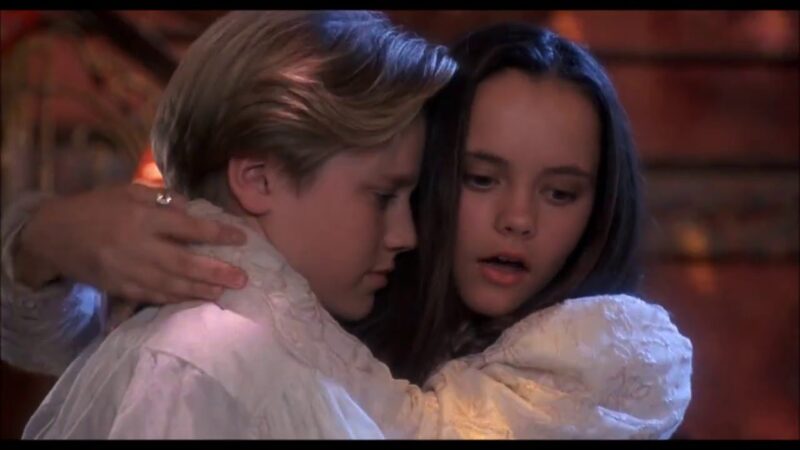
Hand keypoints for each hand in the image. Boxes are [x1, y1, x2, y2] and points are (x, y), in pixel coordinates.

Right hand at [14, 183, 247, 303]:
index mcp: (141, 217)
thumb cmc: (96, 207)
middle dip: (215, 271)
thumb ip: (161, 198)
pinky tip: (195, 300)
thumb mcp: (127, 191)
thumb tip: (193, 207)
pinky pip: (152, 295)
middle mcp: (137, 245)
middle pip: (183, 261)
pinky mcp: (119, 286)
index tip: (242, 238)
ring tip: (225, 293)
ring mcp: (128, 270)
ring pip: (171, 283)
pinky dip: (176, 299)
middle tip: (242, 279)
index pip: (186, 226)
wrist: (52, 235)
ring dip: (200, 290)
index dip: (216, 232)